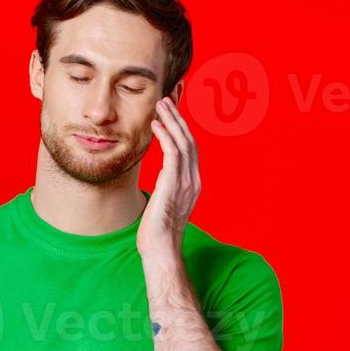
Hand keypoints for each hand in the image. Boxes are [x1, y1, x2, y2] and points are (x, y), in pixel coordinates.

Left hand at [139, 95, 201, 254]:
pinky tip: (156, 125)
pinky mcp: (174, 183)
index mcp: (193, 184)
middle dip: (178, 119)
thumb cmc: (156, 233)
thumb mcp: (164, 206)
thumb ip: (166, 190)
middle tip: (166, 101)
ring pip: (183, 142)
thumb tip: (160, 184)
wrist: (160, 249)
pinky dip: (165, 136)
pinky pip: (173, 153)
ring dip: (172, 121)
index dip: (181, 130)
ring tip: (161, 106)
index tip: (170, 115)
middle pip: (190, 141)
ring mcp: (186, 182)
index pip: (190, 150)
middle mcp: (193, 180)